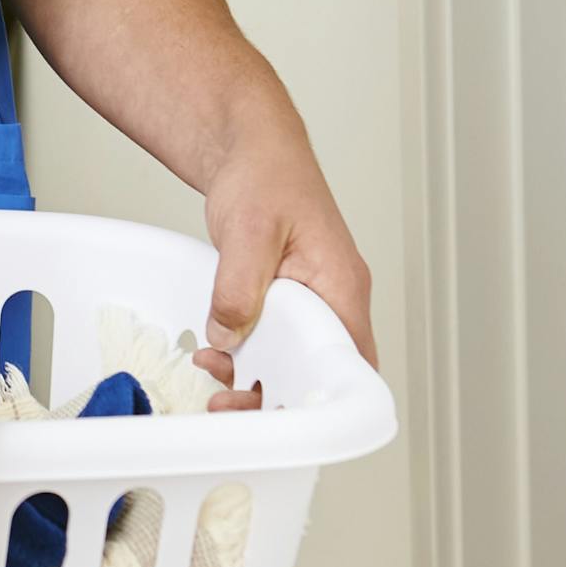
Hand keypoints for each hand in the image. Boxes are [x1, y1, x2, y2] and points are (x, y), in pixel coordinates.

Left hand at [199, 130, 377, 400]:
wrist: (251, 149)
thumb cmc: (268, 175)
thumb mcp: (248, 230)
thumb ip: (239, 285)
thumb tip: (229, 335)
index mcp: (342, 286)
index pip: (350, 362)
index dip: (321, 397)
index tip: (284, 417)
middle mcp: (334, 300)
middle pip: (319, 373)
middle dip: (277, 398)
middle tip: (231, 407)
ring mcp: (310, 302)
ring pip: (293, 363)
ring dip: (256, 380)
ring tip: (214, 381)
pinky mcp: (285, 302)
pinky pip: (273, 343)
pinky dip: (246, 356)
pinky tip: (217, 355)